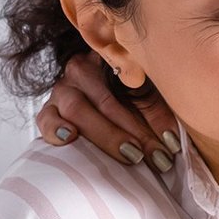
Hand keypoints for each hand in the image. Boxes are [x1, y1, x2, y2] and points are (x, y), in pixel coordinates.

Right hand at [36, 52, 178, 171]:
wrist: (94, 98)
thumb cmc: (128, 98)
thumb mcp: (149, 98)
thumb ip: (160, 114)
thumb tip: (172, 142)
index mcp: (110, 61)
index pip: (133, 85)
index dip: (155, 115)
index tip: (172, 142)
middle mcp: (82, 71)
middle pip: (108, 102)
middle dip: (136, 133)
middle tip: (157, 157)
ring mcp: (62, 90)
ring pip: (78, 110)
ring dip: (108, 136)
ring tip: (132, 156)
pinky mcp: (49, 110)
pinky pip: (46, 118)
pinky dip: (56, 129)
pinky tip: (70, 138)